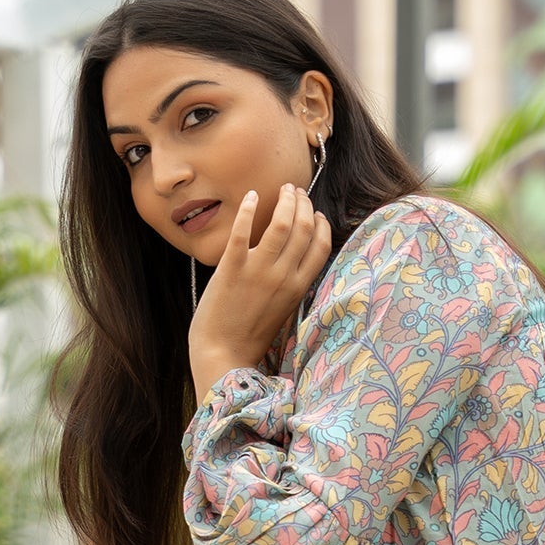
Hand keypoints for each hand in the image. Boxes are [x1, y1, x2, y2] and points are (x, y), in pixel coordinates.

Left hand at [189, 183, 330, 397]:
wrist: (222, 354)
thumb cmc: (249, 336)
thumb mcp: (282, 311)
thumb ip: (290, 286)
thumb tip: (293, 262)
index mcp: (298, 288)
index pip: (321, 246)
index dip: (321, 224)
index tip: (315, 213)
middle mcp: (283, 277)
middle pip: (303, 228)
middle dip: (303, 204)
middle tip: (295, 192)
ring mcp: (258, 272)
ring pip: (281, 224)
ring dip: (285, 201)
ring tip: (282, 190)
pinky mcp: (232, 269)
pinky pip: (243, 231)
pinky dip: (250, 209)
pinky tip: (251, 197)